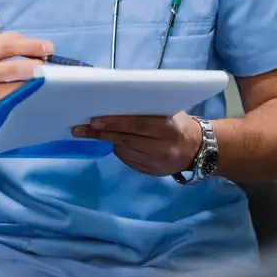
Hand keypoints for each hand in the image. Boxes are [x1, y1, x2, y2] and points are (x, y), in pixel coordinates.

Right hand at [0, 31, 51, 130]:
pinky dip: (26, 94)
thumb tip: (25, 40)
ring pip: (17, 87)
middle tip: (49, 62)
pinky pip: (13, 101)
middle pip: (13, 67)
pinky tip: (34, 91)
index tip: (47, 47)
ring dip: (35, 81)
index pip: (6, 46)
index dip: (30, 45)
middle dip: (36, 64)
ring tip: (45, 76)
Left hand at [73, 112, 201, 176]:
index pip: (137, 125)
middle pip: (126, 140)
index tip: (94, 121)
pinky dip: (117, 150)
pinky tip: (110, 143)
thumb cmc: (178, 123)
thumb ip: (146, 110)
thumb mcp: (168, 111)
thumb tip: (114, 103)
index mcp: (169, 129)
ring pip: (124, 151)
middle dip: (101, 134)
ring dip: (106, 142)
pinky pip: (128, 160)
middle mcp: (162, 148)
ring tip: (88, 133)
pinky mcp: (150, 172)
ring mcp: (156, 163)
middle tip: (79, 129)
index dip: (114, 123)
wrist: (197, 149)